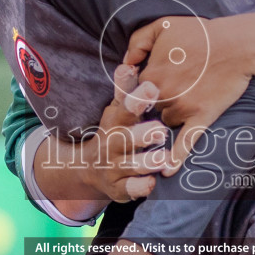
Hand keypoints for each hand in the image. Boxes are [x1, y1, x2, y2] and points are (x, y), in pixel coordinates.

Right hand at [73, 64, 168, 201]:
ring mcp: (115, 167)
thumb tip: (128, 64)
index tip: (151, 88)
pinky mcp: (120, 189)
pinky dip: (140, 187)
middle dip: (142, 134)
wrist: (90, 168)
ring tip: (164, 158)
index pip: (123, 108)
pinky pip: (130, 189)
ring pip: (131, 165)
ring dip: (147, 162)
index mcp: (115, 122)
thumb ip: (125, 91)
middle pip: (125, 139)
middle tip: (160, 129)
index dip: (136, 99)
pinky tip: (151, 183)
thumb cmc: (114, 132)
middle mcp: (112, 144)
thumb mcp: (117, 111)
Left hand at [123, 16, 254, 173]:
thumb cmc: (200, 32)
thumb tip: (126, 60)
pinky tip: (168, 171)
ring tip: (173, 115)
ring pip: (165, 123)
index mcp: (151, 74)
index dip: (137, 94)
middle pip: (147, 111)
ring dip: (167, 121)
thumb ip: (138, 41)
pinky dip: (176, 157)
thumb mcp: (163, 26)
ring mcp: (183, 107)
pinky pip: (186, 142)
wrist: (237, 45)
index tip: (140, 95)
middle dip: (150, 109)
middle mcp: (163, 94)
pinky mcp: (202, 117)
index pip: (132, 93)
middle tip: (157, 103)